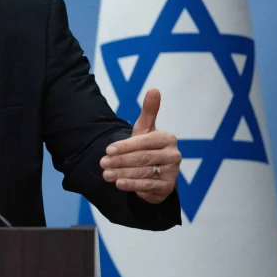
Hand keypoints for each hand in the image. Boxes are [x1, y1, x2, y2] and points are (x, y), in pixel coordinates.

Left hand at [100, 88, 180, 203]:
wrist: (156, 173)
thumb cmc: (147, 147)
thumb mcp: (146, 130)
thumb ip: (149, 111)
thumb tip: (154, 89)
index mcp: (168, 138)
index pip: (144, 142)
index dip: (125, 146)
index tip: (108, 150)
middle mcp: (173, 155)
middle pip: (142, 157)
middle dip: (120, 160)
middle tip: (102, 163)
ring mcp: (172, 172)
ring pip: (143, 172)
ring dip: (122, 173)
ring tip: (106, 174)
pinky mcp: (167, 187)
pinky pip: (148, 185)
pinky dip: (132, 185)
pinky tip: (119, 184)